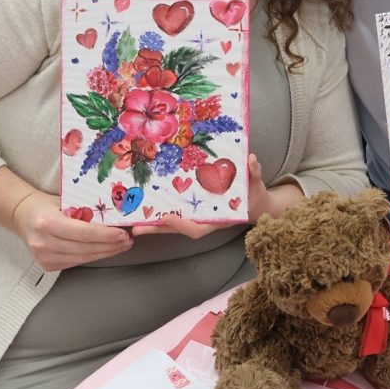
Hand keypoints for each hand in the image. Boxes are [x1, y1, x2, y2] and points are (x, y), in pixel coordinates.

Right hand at [12, 191, 132, 270]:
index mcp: (48, 222)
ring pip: (83, 258)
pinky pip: (76, 263)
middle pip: (85, 248)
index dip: (106, 236)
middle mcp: (43, 242)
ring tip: (122, 246)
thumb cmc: (49, 205)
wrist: (24, 216)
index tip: (124, 234)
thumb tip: (117, 217)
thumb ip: (86, 210)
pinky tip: (105, 251)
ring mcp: (44, 257)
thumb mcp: (65, 201)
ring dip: (105, 253)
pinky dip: (93, 257)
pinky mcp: (47, 266)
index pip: (84, 233)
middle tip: (128, 241)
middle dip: (110, 246)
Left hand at [133, 155, 269, 238]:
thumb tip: (252, 160)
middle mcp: (205, 220)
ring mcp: (199, 216)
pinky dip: (161, 211)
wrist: (256, 203)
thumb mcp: (257, 185)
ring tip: (132, 218)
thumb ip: (254, 174)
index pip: (197, 228)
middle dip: (158, 229)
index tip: (166, 217)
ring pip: (173, 222)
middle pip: (178, 228)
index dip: (181, 224)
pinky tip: (146, 204)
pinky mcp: (195, 209)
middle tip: (135, 226)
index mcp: (218, 219)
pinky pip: (176, 211)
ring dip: (154, 222)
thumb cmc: (255, 195)